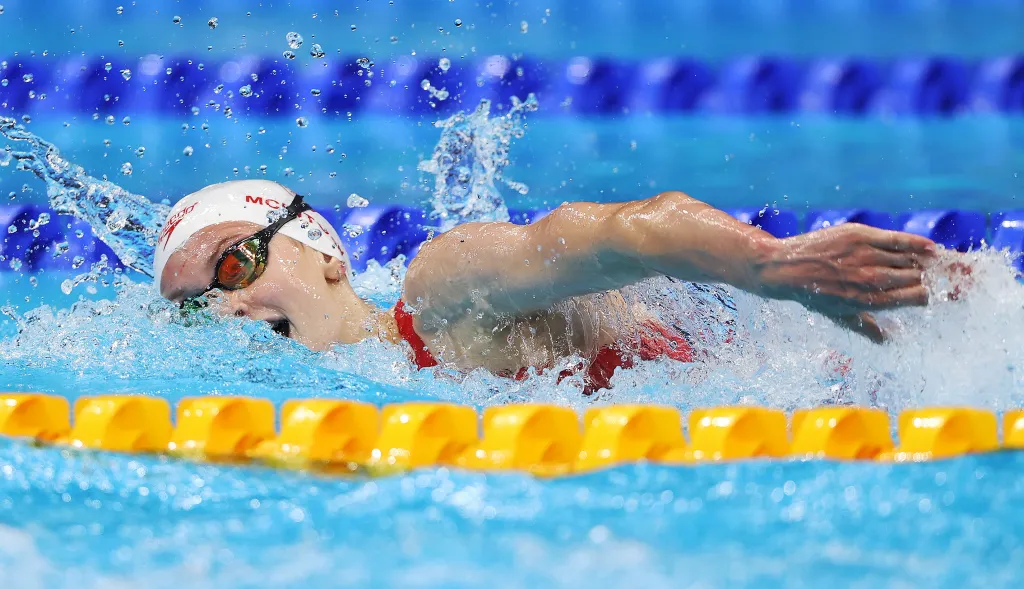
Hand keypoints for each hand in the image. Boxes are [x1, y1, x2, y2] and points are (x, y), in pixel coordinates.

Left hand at [755, 223, 936, 317]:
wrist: (784, 268)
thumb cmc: (811, 294)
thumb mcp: (838, 316)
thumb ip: (866, 327)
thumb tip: (887, 342)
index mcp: (869, 301)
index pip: (915, 298)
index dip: (932, 294)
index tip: (942, 292)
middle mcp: (870, 279)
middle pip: (916, 277)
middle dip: (935, 277)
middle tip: (948, 275)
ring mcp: (865, 256)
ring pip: (908, 258)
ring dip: (925, 260)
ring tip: (938, 262)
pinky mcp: (859, 236)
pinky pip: (895, 239)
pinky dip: (915, 243)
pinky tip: (930, 248)